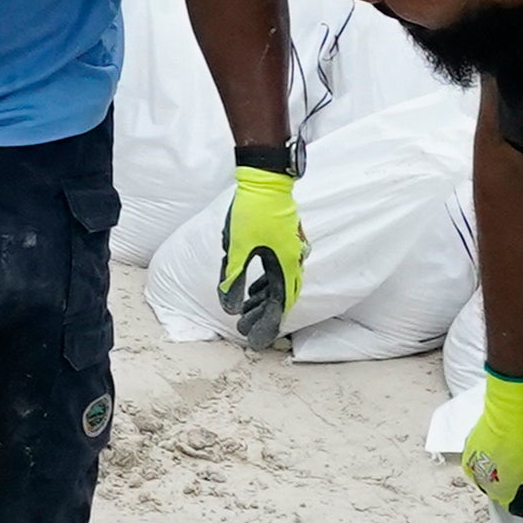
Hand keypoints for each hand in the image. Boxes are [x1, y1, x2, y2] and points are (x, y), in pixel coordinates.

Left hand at [220, 166, 305, 338]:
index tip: (255, 342)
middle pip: (279, 297)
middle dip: (262, 316)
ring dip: (261, 300)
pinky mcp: (282, 241)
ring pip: (278, 283)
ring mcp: (290, 250)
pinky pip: (276, 269)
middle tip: (245, 331)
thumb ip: (234, 278)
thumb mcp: (237, 248)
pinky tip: (252, 289)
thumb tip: (230, 307)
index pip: (277, 305)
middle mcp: (292, 260)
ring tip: (245, 313)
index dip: (267, 326)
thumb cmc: (251, 212)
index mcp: (284, 264)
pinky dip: (264, 283)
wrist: (265, 180)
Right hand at [458, 371, 522, 516]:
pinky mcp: (470, 444)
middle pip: (499, 488)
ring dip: (501, 465)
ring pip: (489, 471)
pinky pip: (483, 454)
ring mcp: (473, 461)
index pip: (512, 505)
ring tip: (516, 451)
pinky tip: (506, 442)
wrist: (512, 412)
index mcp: (499, 493)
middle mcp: (480, 481)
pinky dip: (493, 452)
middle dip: (512, 480)